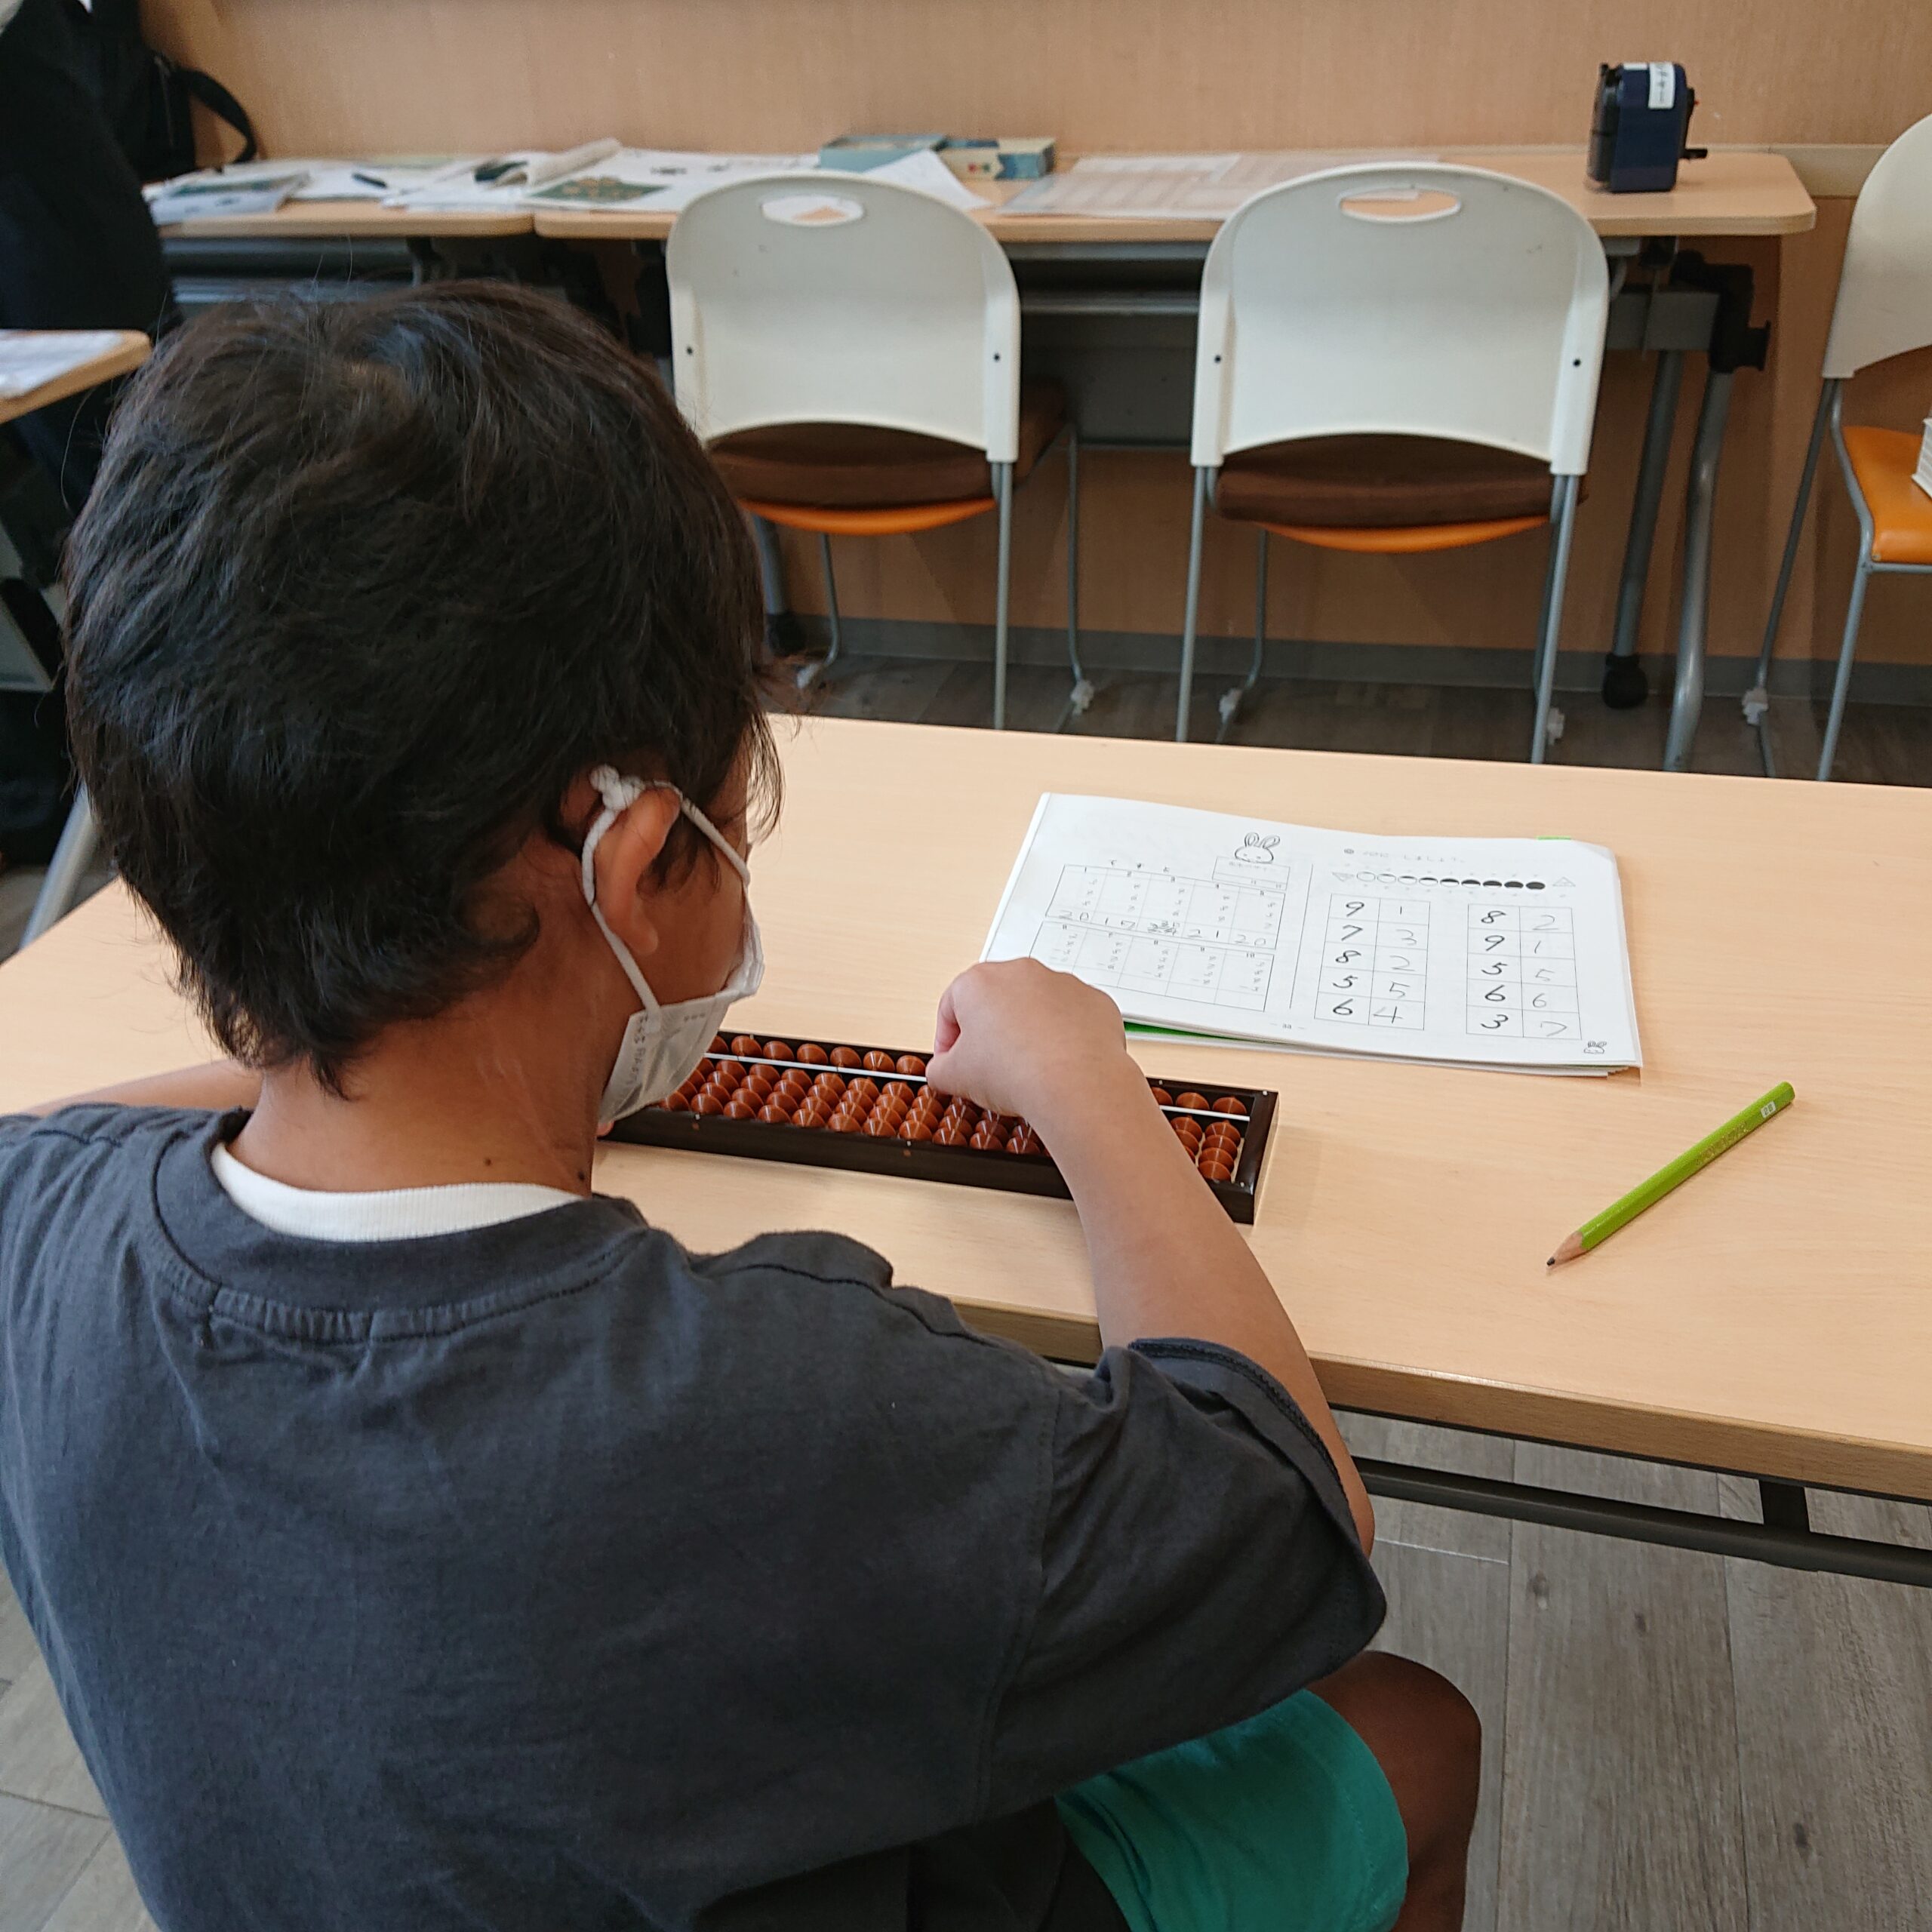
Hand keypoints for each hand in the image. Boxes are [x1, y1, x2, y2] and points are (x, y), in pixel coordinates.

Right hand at [926, 960, 1144, 1131]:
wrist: (1076, 1083)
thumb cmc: (1015, 1072)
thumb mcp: (955, 1078)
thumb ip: (939, 1069)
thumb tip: (942, 1070)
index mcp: (979, 981)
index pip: (951, 1007)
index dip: (947, 1040)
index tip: (953, 1062)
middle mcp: (1021, 972)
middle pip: (995, 1001)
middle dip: (990, 1032)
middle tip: (990, 1067)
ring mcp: (1061, 983)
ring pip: (1036, 1006)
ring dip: (1029, 1032)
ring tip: (1028, 1068)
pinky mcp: (1092, 1000)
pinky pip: (1072, 1017)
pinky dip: (1065, 1037)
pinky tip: (1059, 1064)